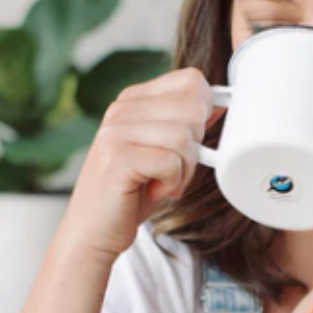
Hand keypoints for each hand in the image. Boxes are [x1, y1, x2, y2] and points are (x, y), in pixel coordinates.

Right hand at [58, 67, 223, 262]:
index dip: (205, 112)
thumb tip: (218, 104)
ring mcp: (116, 131)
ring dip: (184, 170)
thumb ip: (184, 125)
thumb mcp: (163, 153)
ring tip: (164, 183)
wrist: (94, 231)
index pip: (191, 81)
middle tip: (174, 170)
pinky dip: (172, 183)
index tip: (194, 142)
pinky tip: (154, 191)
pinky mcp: (117, 157)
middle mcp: (122, 109)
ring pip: (184, 137)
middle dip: (196, 147)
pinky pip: (171, 162)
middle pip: (193, 108)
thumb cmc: (132, 195)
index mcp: (134, 101)